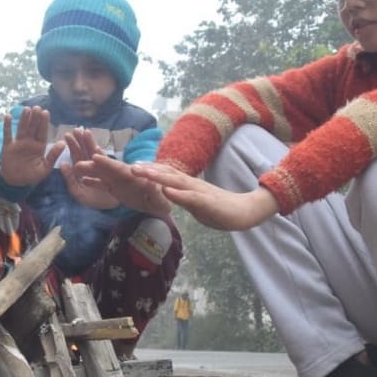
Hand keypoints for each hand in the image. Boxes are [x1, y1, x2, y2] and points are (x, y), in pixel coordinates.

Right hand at [0, 107, 64, 187]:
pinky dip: (7, 126)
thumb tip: (62, 143)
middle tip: (37, 107)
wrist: (15, 182)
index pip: (42, 132)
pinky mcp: (8, 147)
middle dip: (34, 118)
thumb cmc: (31, 175)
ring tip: (26, 109)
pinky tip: (8, 116)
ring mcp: (18, 143)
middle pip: (32, 128)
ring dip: (24, 119)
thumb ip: (53, 156)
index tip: (46, 112)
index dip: (44, 123)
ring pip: (22, 129)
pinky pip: (7, 135)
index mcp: (40, 147)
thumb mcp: (45, 168)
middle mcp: (29, 142)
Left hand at [61, 129, 119, 209]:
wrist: (108, 207)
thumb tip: (62, 164)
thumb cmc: (92, 200)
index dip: (72, 145)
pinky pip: (106, 164)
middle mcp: (92, 167)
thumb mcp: (77, 192)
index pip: (76, 155)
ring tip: (86, 132)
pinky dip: (102, 157)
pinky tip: (98, 149)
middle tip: (77, 128)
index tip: (67, 134)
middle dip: (81, 140)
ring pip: (94, 154)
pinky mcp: (112, 172)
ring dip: (90, 143)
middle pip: (85, 151)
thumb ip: (70, 179)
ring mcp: (102, 168)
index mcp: (82, 170)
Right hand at [73, 156, 172, 217]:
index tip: (95, 157)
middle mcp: (123, 175)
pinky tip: (82, 180)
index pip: (119, 168)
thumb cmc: (163, 200)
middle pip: (106, 169)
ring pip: (101, 174)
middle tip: (77, 163)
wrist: (160, 203)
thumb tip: (151, 183)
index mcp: (134, 176)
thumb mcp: (160, 199)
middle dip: (93, 165)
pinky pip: (102, 185)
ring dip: (89, 171)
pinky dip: (93, 182)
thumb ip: (155, 192)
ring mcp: (118, 181)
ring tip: (75, 168)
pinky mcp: (115, 189)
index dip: (107, 163)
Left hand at [131, 164, 278, 230]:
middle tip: (129, 166)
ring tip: (142, 173)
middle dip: (148, 170)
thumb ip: (181, 198)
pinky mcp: (208, 203)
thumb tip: (166, 195)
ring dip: (159, 177)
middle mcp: (192, 185)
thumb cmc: (220, 209)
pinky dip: (178, 195)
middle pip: (168, 174)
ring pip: (177, 182)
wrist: (246, 210)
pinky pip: (192, 198)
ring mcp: (200, 193)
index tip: (132, 166)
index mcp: (188, 185)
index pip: (166, 175)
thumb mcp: (195, 204)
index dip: (149, 170)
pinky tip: (167, 192)